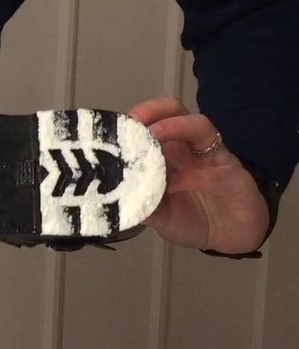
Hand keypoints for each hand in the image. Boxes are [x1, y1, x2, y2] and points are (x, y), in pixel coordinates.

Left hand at [129, 96, 268, 252]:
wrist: (229, 238)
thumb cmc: (191, 219)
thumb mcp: (158, 216)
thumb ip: (140, 206)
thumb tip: (116, 201)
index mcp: (167, 153)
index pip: (152, 123)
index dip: (135, 121)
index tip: (115, 128)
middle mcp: (189, 147)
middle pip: (175, 112)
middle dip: (153, 110)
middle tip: (134, 122)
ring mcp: (212, 157)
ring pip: (199, 126)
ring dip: (174, 127)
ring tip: (153, 136)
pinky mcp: (233, 174)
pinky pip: (215, 169)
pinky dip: (195, 175)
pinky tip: (175, 186)